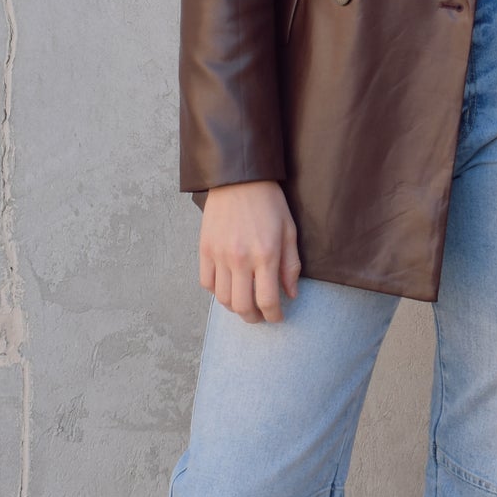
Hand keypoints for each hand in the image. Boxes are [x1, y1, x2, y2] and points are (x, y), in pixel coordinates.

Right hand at [199, 180, 300, 321]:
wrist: (238, 179)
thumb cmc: (268, 203)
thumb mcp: (288, 231)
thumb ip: (290, 265)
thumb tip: (291, 293)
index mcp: (265, 255)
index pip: (268, 301)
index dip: (274, 316)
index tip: (277, 317)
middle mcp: (240, 259)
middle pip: (242, 306)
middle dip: (254, 318)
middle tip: (260, 316)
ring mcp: (219, 255)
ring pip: (223, 299)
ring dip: (235, 307)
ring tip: (244, 303)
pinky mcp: (205, 249)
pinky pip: (207, 283)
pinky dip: (217, 292)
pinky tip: (228, 286)